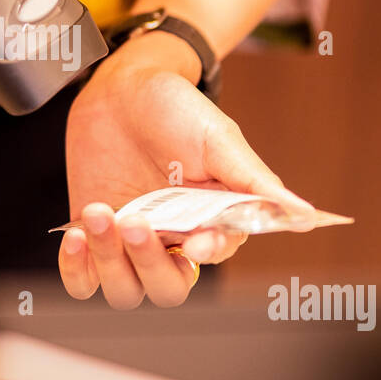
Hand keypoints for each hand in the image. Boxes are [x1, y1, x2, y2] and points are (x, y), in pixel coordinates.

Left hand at [58, 31, 314, 308]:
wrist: (121, 88)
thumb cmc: (175, 108)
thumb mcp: (218, 138)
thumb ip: (254, 181)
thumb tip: (304, 214)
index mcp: (212, 220)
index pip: (215, 255)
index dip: (206, 253)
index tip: (194, 238)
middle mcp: (173, 239)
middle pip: (167, 288)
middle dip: (149, 263)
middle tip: (133, 221)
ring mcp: (130, 242)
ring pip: (124, 290)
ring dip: (110, 260)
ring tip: (98, 212)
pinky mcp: (93, 237)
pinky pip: (83, 281)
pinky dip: (76, 269)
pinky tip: (76, 236)